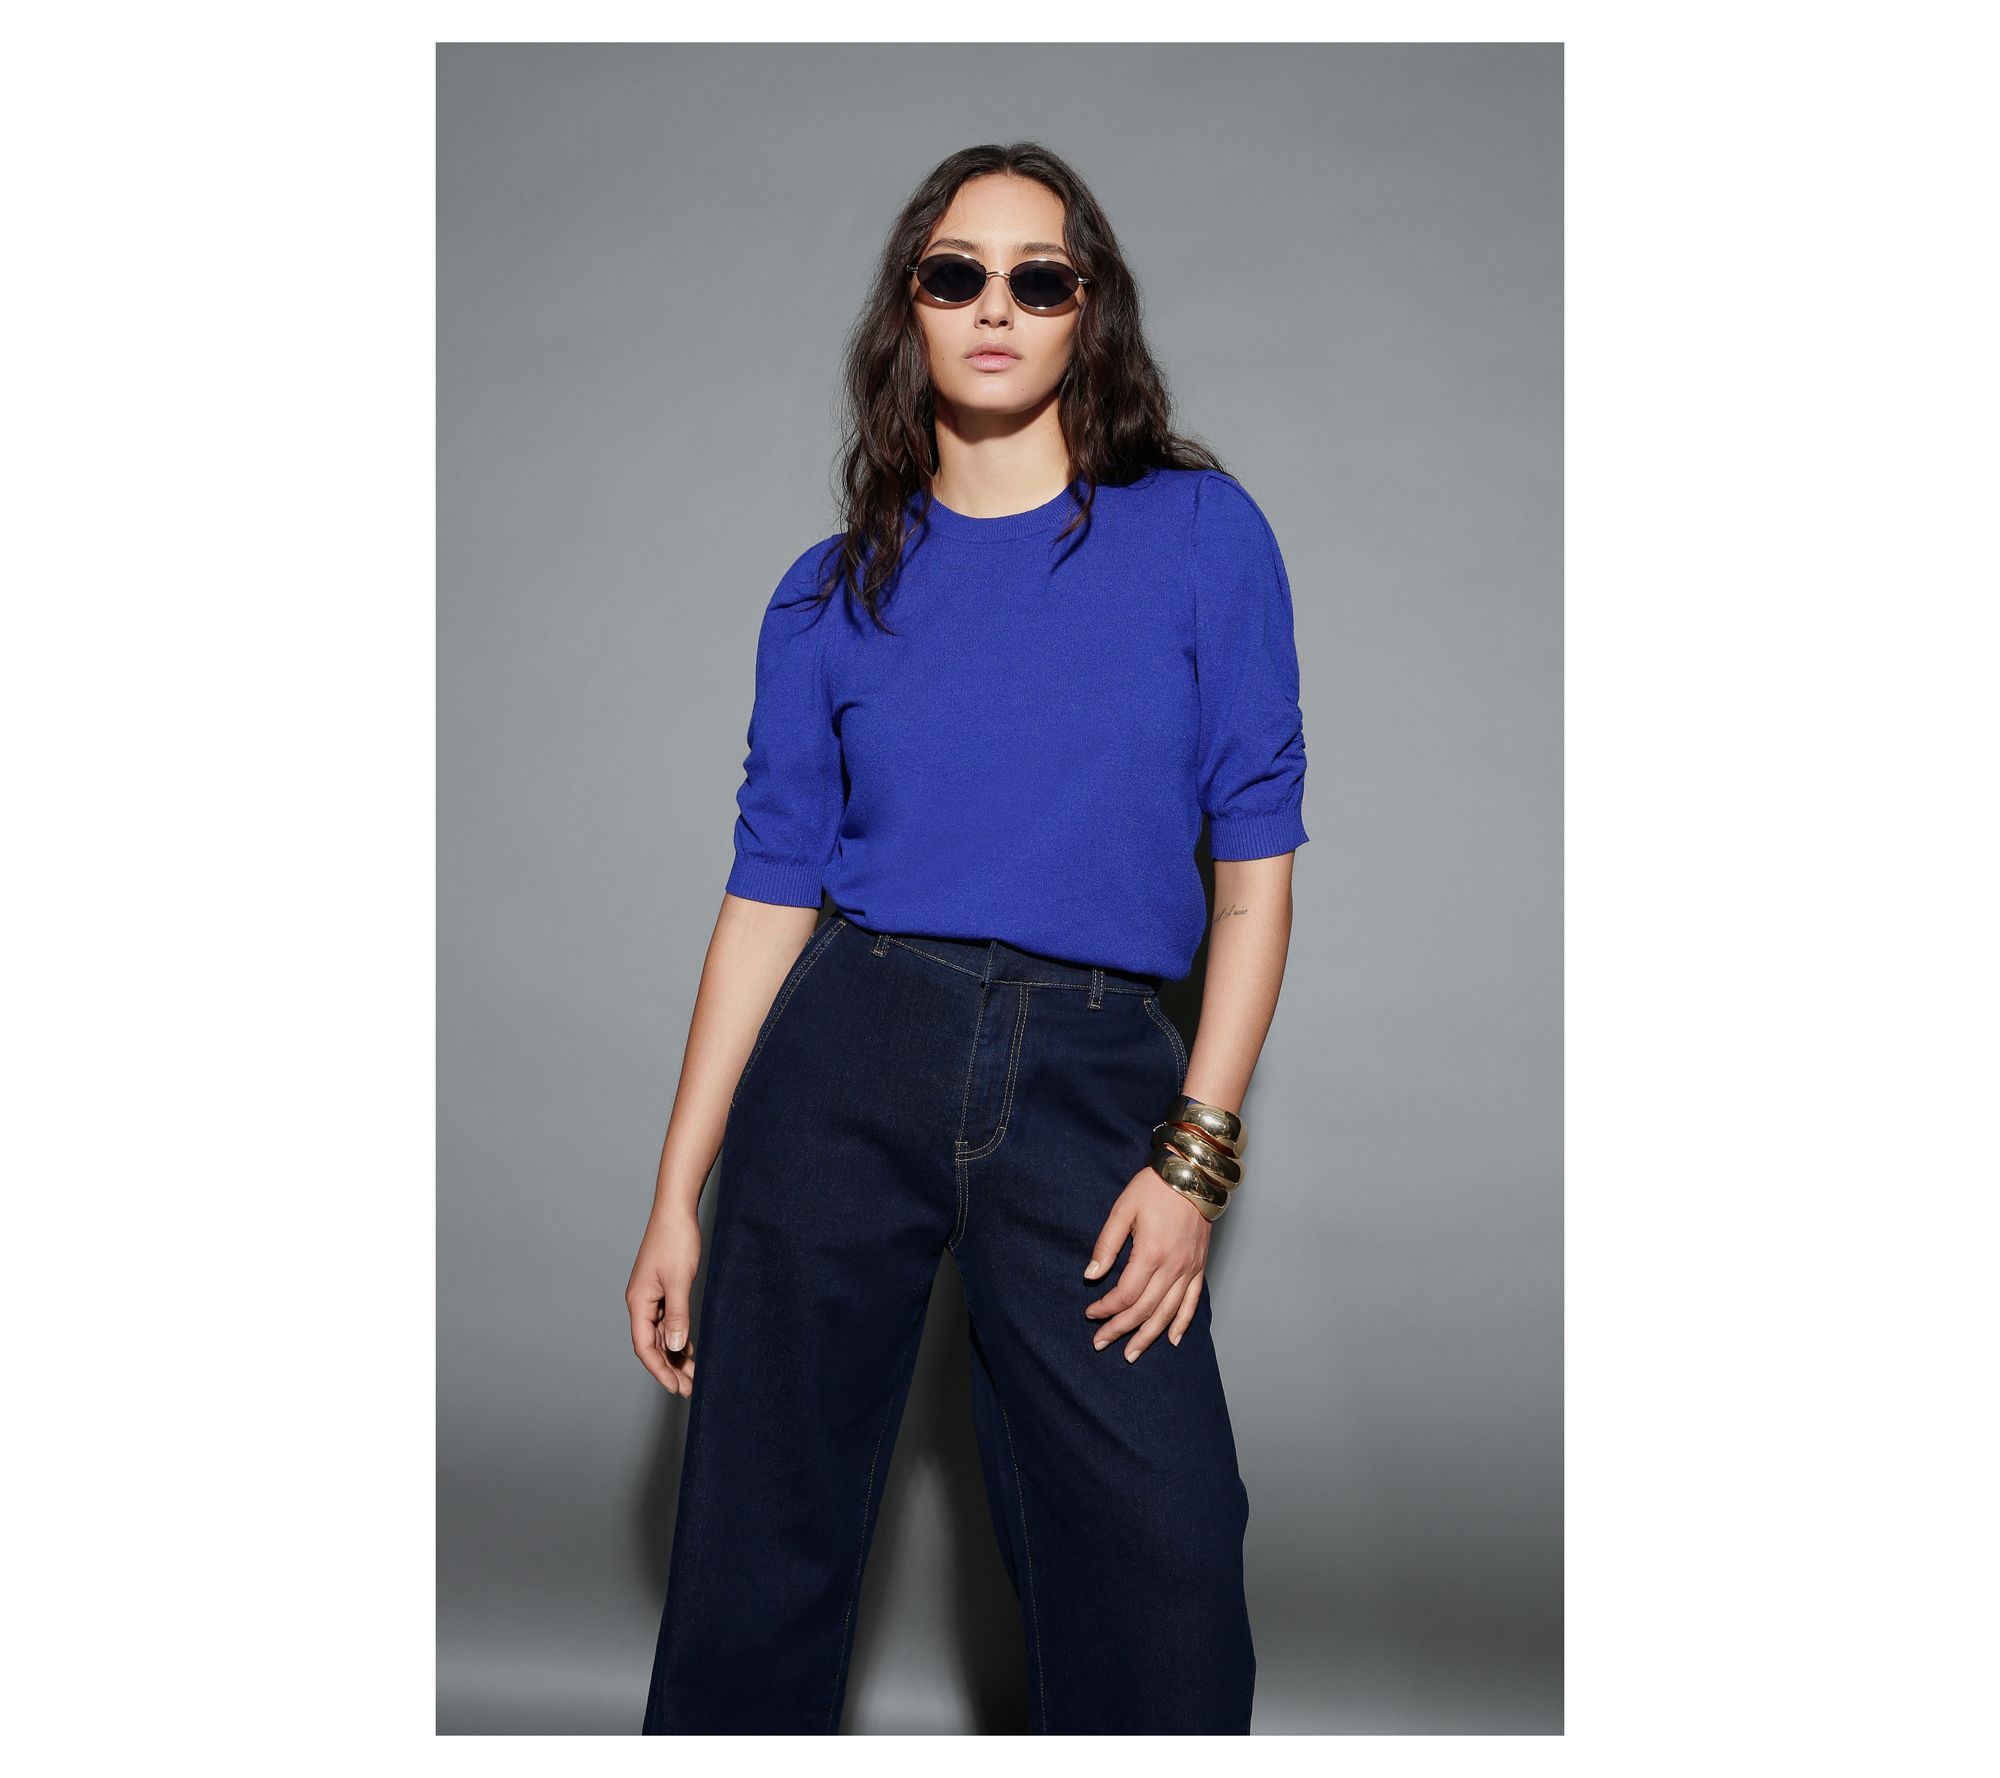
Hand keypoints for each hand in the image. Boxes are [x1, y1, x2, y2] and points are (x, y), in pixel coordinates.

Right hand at [626, 1206, 701, 1396]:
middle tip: (689, 1389)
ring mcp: (651, 1296)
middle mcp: (641, 1302)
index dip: (659, 1370)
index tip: (676, 1388)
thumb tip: (674, 1348)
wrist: (677, 1210)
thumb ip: (677, 1316)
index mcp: (638, 1302)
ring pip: (661, 1335)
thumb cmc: (675, 1240)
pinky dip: (677, 1337)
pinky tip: (689, 1349)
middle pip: (652, 1345)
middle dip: (670, 1368)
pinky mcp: (663, 1290)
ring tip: (692, 1375)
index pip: (644, 1346)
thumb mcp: (678, 1281)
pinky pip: (668, 1322)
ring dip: (675, 1355)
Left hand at [1082, 1161, 1211, 1361]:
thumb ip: (1106, 1245)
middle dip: (1121, 1329)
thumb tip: (1090, 1276)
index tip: (1090, 1313)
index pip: (1125, 1294)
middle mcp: (1173, 1266)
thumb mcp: (1122, 1209)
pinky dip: (1182, 1323)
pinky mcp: (1200, 1266)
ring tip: (1132, 1353)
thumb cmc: (1154, 1187)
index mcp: (1151, 1252)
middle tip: (1101, 1342)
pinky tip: (1171, 1339)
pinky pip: (1193, 1301)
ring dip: (1148, 1336)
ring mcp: (1189, 1268)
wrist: (1193, 1174)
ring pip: (1168, 1313)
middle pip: (1145, 1309)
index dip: (1106, 1308)